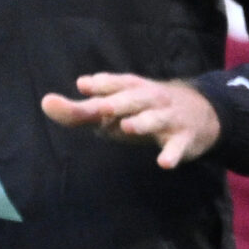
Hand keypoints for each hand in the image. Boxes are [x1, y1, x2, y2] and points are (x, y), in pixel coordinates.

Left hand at [42, 73, 222, 167]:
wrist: (201, 112)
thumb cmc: (145, 110)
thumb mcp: (115, 108)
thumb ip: (81, 110)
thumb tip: (47, 102)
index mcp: (133, 89)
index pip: (116, 84)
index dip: (102, 84)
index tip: (84, 85)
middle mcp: (151, 99)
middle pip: (135, 99)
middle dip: (119, 102)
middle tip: (102, 107)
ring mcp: (168, 118)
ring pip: (156, 119)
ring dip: (143, 122)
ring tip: (127, 127)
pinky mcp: (183, 139)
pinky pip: (178, 147)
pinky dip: (172, 154)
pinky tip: (164, 163)